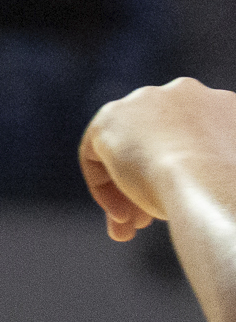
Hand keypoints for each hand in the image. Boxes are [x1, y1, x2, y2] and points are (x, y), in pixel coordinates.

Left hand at [82, 77, 235, 240]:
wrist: (212, 182)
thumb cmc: (233, 193)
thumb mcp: (228, 177)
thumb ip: (209, 171)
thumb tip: (183, 189)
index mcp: (222, 105)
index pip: (193, 140)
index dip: (187, 176)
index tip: (186, 206)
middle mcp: (184, 94)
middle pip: (159, 142)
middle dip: (150, 183)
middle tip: (146, 222)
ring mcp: (146, 101)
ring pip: (130, 149)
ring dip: (127, 190)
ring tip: (129, 227)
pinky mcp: (111, 117)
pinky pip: (99, 152)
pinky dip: (104, 185)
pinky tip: (120, 214)